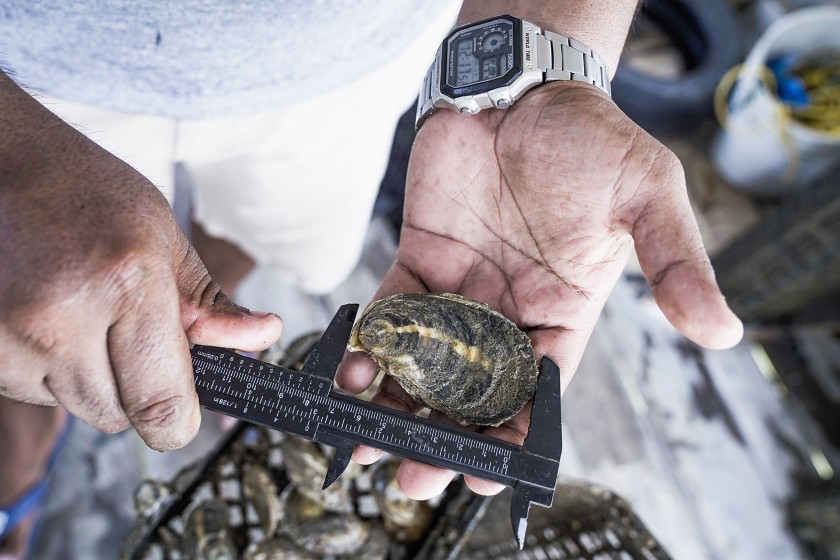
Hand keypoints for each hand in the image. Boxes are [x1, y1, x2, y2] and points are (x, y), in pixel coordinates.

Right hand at [0, 78, 282, 450]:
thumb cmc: (83, 193)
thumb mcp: (164, 238)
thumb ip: (209, 304)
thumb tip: (261, 339)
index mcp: (126, 285)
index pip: (162, 405)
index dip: (178, 421)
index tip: (182, 413)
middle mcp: (62, 320)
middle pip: (118, 416)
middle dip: (135, 390)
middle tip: (127, 334)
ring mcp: (9, 340)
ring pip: (75, 407)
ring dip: (90, 379)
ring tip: (82, 314)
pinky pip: (32, 392)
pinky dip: (48, 369)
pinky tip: (47, 318)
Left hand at [337, 82, 741, 497]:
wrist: (524, 85)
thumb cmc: (591, 137)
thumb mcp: (648, 196)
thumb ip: (676, 265)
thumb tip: (724, 332)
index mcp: (564, 310)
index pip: (539, 387)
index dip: (514, 433)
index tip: (489, 473)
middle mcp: (508, 309)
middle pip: (473, 388)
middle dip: (443, 435)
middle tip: (413, 479)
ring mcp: (460, 288)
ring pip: (424, 361)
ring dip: (396, 403)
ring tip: (367, 442)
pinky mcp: (420, 259)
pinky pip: (392, 311)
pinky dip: (371, 343)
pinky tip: (352, 370)